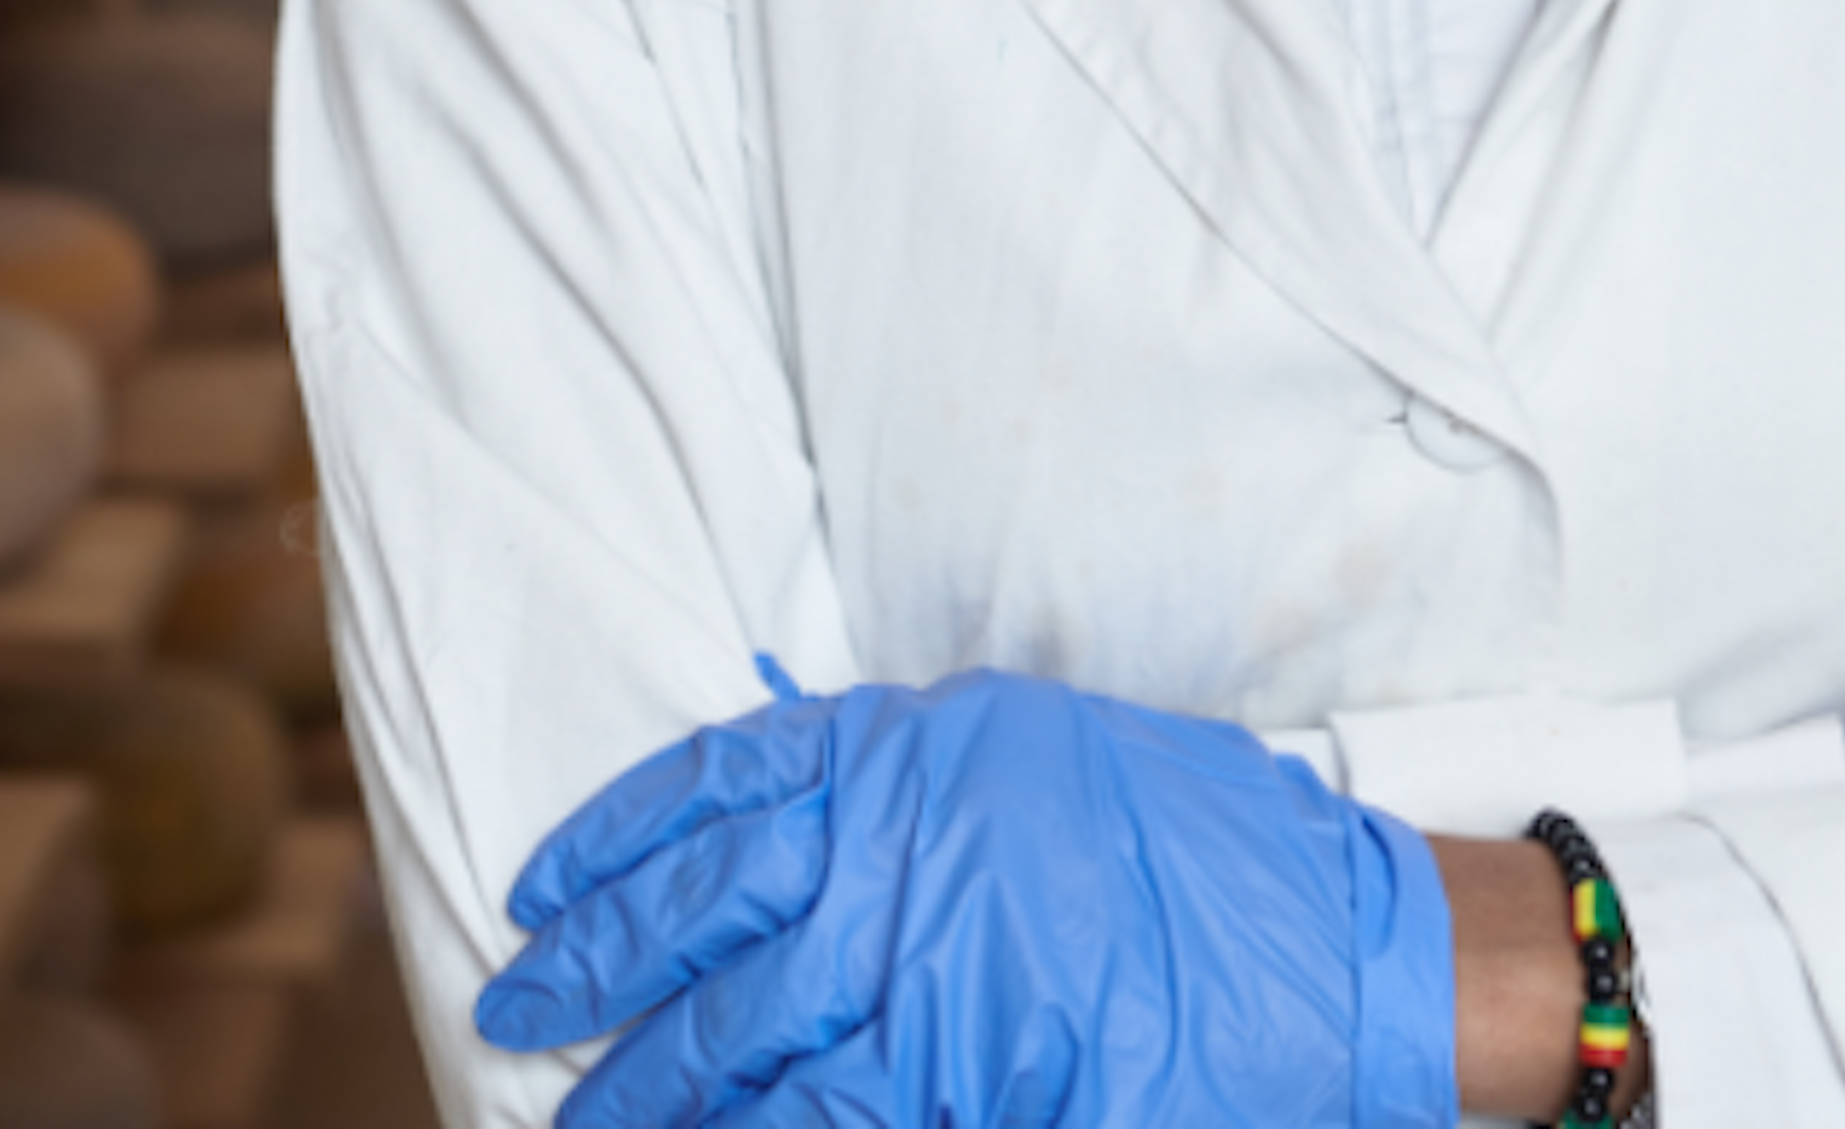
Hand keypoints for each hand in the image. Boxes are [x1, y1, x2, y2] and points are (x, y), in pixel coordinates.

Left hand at [482, 664, 1460, 1128]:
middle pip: (709, 918)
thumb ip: (905, 784)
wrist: (1326, 942)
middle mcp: (906, 844)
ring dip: (652, 1087)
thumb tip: (783, 828)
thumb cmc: (1186, 842)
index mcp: (916, 753)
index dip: (616, 840)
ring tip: (583, 1115)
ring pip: (746, 1040)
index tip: (538, 886)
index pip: (722, 784)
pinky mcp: (972, 1073)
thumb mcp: (1032, 759)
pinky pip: (827, 1117)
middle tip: (518, 1011)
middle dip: (597, 973)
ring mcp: (935, 965)